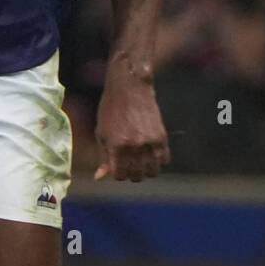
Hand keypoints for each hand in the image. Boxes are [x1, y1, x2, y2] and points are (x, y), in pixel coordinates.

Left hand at [94, 62, 169, 181]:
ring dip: (146, 170)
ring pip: (152, 172)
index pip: (120, 175)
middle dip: (132, 174)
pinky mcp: (162, 136)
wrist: (130, 88)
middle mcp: (134, 147)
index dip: (118, 174)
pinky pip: (165, 160)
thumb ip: (103, 157)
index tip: (119, 167)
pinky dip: (159, 161)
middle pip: (137, 176)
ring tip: (142, 161)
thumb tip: (99, 178)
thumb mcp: (101, 133)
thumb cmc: (111, 109)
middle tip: (130, 164)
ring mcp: (149, 142)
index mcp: (116, 147)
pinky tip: (152, 153)